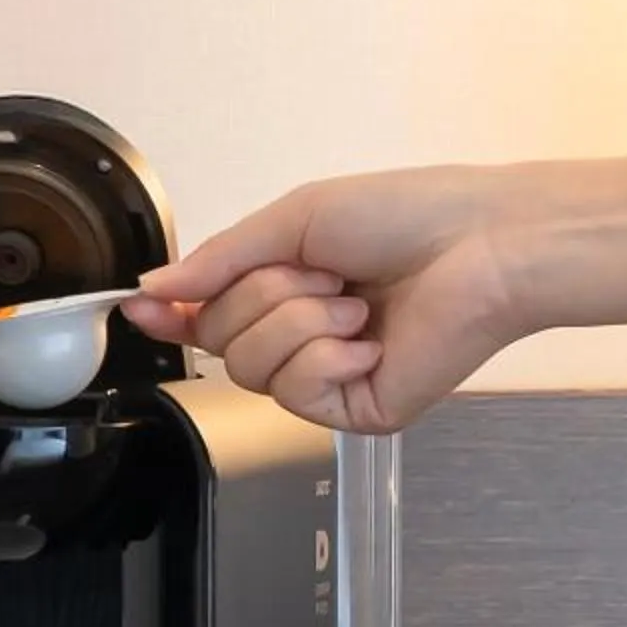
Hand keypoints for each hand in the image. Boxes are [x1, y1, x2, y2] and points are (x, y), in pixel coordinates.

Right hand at [119, 165, 537, 433]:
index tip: (140, 308)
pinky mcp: (356, 409)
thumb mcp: (295, 220)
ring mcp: (327, 379)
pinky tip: (366, 342)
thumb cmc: (407, 217)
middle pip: (217, 342)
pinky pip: (295, 394)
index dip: (171, 314)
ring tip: (355, 304)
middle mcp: (301, 337)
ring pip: (249, 369)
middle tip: (321, 274)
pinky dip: (324, 358)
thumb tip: (151, 288)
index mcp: (286, 288)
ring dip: (298, 323)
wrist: (486, 246)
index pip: (206, 315)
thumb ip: (218, 260)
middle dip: (259, 298)